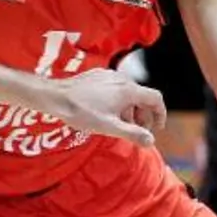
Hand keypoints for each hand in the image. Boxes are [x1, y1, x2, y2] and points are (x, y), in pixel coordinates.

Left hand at [49, 69, 166, 145]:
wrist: (56, 96)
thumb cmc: (81, 112)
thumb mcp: (109, 127)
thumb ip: (132, 134)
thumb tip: (151, 141)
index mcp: (128, 90)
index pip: (156, 99)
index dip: (160, 114)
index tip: (156, 128)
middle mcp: (121, 79)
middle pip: (142, 96)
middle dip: (143, 115)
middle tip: (136, 131)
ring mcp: (108, 75)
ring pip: (128, 92)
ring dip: (129, 109)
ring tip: (119, 124)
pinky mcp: (97, 75)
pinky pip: (114, 88)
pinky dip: (117, 100)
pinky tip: (104, 112)